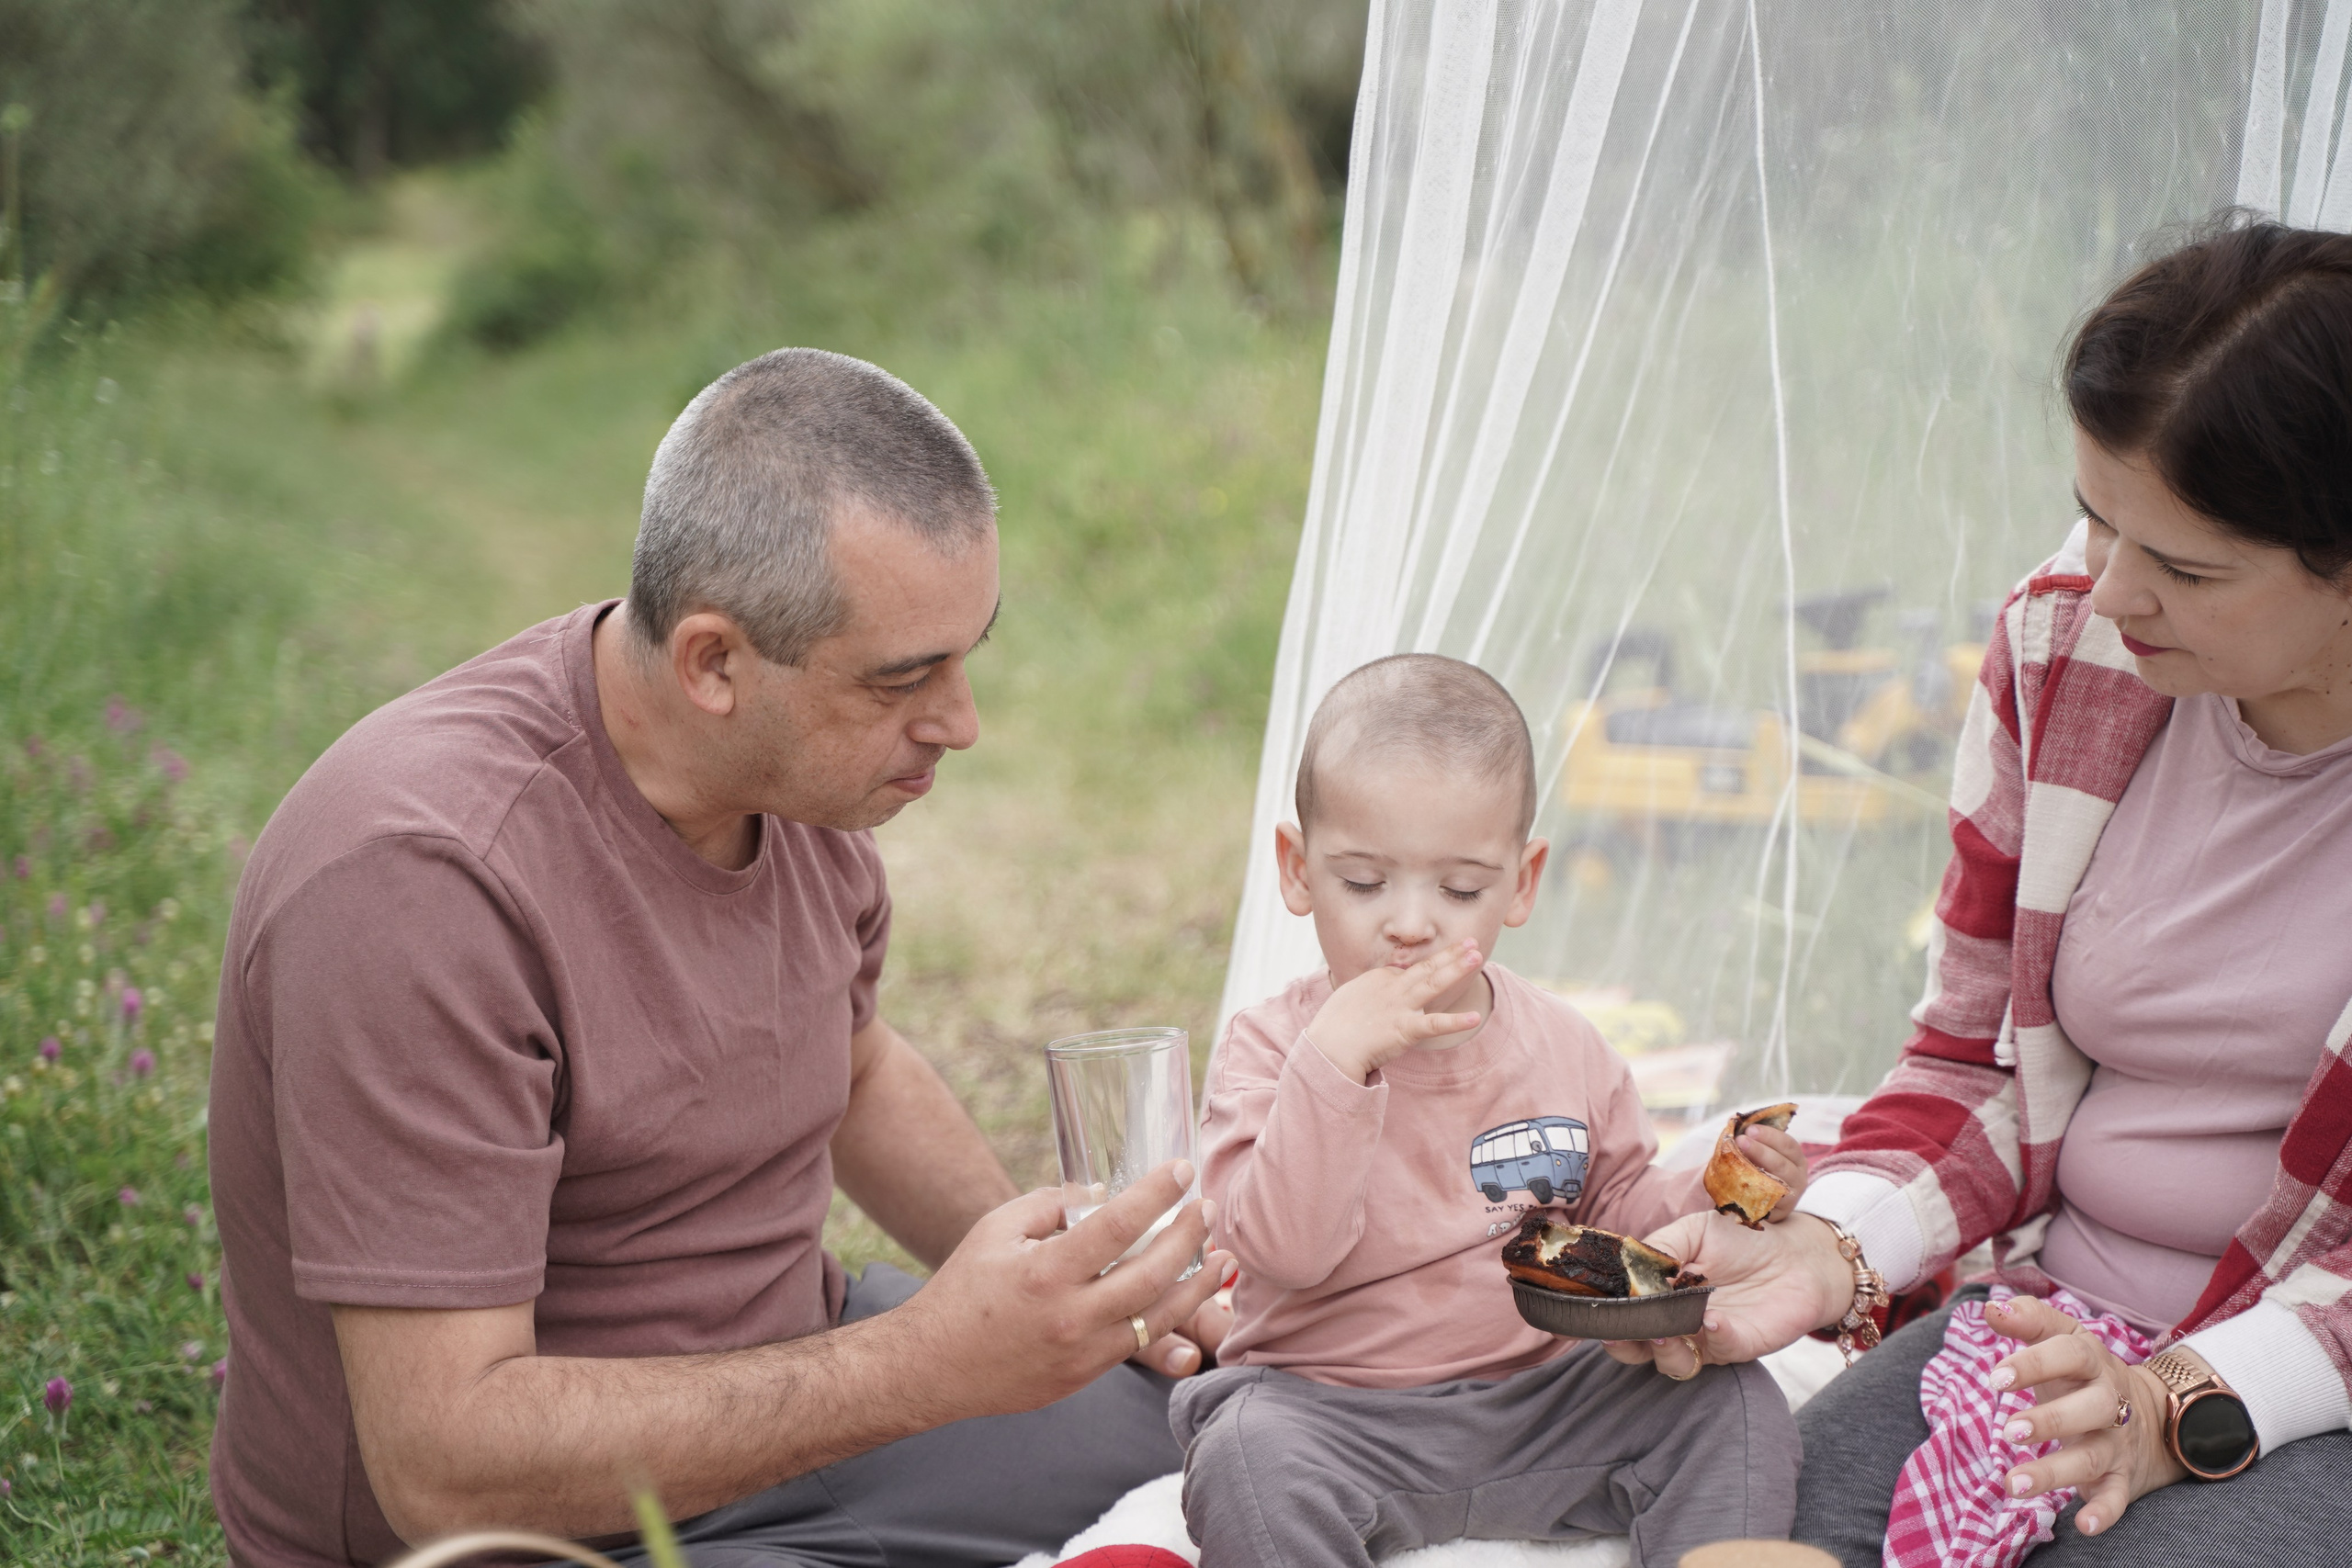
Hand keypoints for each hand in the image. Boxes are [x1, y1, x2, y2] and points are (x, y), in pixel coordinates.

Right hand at [898, 1161, 1233, 1418]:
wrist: (933, 1366)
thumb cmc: (963, 1289)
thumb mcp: (996, 1230)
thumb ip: (1050, 1205)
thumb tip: (1100, 1192)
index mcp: (1046, 1272)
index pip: (1118, 1225)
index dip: (1157, 1193)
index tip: (1183, 1169)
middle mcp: (1070, 1316)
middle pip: (1152, 1273)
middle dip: (1189, 1236)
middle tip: (1208, 1208)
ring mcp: (1082, 1353)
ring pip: (1159, 1318)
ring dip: (1198, 1286)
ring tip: (1222, 1257)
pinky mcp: (1084, 1377)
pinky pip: (1139, 1344)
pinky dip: (1170, 1318)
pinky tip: (1186, 1295)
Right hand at [1305, 941, 1485, 1082]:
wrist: (1329, 1047)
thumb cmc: (1333, 1026)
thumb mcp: (1350, 998)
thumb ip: (1369, 994)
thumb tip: (1377, 998)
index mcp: (1379, 978)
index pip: (1409, 970)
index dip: (1429, 966)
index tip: (1447, 959)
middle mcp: (1393, 988)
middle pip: (1426, 967)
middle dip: (1451, 953)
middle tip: (1471, 941)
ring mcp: (1401, 1007)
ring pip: (1434, 983)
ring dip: (1456, 969)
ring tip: (1477, 957)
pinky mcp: (1405, 1029)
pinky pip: (1435, 1024)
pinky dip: (1456, 1021)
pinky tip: (1474, 1017)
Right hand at [1602, 1211, 1855, 1377]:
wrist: (1794, 1253)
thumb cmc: (1739, 1241)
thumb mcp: (1695, 1232)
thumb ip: (1662, 1247)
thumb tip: (1632, 1269)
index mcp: (1656, 1296)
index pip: (1619, 1314)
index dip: (1602, 1316)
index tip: (1592, 1310)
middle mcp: (1674, 1324)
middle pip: (1635, 1350)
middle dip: (1623, 1344)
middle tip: (1620, 1331)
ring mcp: (1704, 1340)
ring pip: (1672, 1362)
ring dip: (1663, 1349)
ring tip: (1665, 1329)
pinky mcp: (1738, 1346)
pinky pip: (1719, 1350)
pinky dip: (1713, 1337)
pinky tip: (1712, 1318)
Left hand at [1738, 1124, 1808, 1221]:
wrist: (1763, 1203)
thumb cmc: (1760, 1170)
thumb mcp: (1760, 1153)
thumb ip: (1750, 1137)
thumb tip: (1733, 1118)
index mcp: (1796, 1158)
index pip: (1788, 1144)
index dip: (1770, 1135)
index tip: (1749, 1128)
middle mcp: (1798, 1177)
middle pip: (1782, 1163)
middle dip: (1761, 1150)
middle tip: (1741, 1140)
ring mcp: (1791, 1196)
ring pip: (1777, 1183)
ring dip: (1757, 1170)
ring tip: (1738, 1160)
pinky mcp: (1779, 1212)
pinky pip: (1768, 1202)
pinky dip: (1755, 1192)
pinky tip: (1740, 1183)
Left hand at [1984, 1295, 2186, 1536]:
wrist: (2156, 1415)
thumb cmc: (2083, 1373)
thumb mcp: (2063, 1339)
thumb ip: (2028, 1320)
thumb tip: (1990, 1309)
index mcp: (2092, 1361)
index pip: (2068, 1354)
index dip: (2032, 1363)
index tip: (1995, 1377)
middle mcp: (2109, 1401)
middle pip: (2088, 1409)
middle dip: (2050, 1420)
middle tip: (2008, 1432)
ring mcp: (2117, 1441)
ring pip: (2092, 1457)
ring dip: (2055, 1472)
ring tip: (2012, 1483)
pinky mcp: (2123, 1478)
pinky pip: (2117, 1498)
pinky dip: (2104, 1513)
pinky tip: (2082, 1525)